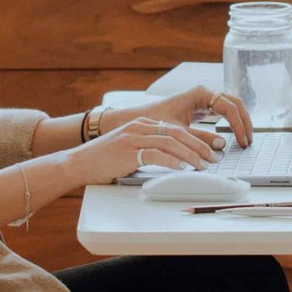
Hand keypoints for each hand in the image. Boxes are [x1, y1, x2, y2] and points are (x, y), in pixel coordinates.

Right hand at [70, 114, 220, 185]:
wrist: (79, 162)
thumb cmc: (105, 160)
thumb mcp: (131, 149)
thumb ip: (150, 149)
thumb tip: (175, 161)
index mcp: (143, 123)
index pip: (176, 128)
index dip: (197, 138)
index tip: (211, 148)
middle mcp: (140, 126)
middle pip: (178, 132)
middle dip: (199, 145)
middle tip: (213, 157)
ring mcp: (133, 137)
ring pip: (170, 141)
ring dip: (190, 154)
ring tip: (203, 164)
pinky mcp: (127, 151)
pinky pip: (155, 153)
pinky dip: (171, 161)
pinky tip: (182, 168)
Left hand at [138, 83, 253, 149]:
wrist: (139, 120)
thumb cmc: (155, 122)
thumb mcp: (179, 133)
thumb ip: (201, 138)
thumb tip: (222, 145)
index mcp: (201, 93)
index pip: (229, 107)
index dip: (239, 125)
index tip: (242, 142)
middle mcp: (205, 92)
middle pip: (235, 103)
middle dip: (244, 122)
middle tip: (248, 141)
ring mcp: (205, 98)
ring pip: (231, 106)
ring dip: (240, 121)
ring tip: (244, 140)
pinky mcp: (202, 106)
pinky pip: (224, 111)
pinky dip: (232, 122)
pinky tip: (235, 136)